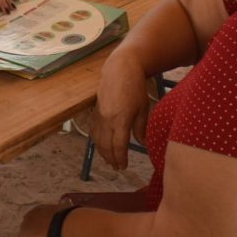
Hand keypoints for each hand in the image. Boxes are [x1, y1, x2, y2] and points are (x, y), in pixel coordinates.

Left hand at [14, 204, 65, 236]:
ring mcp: (24, 229)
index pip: (36, 218)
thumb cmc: (66, 218)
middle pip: (28, 227)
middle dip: (33, 233)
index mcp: (39, 210)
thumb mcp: (65, 211)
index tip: (45, 231)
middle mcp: (29, 217)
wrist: (62, 227)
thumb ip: (62, 212)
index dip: (40, 225)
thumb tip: (66, 213)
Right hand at [90, 51, 150, 170]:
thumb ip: (141, 127)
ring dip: (102, 152)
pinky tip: (100, 146)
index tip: (123, 166)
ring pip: (97, 139)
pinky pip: (93, 130)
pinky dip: (96, 141)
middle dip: (111, 158)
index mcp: (120, 119)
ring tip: (109, 160)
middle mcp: (107, 119)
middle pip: (106, 145)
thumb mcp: (143, 108)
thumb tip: (142, 143)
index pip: (118, 145)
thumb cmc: (135, 87)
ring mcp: (99, 115)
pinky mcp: (95, 111)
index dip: (120, 158)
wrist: (120, 68)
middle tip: (117, 168)